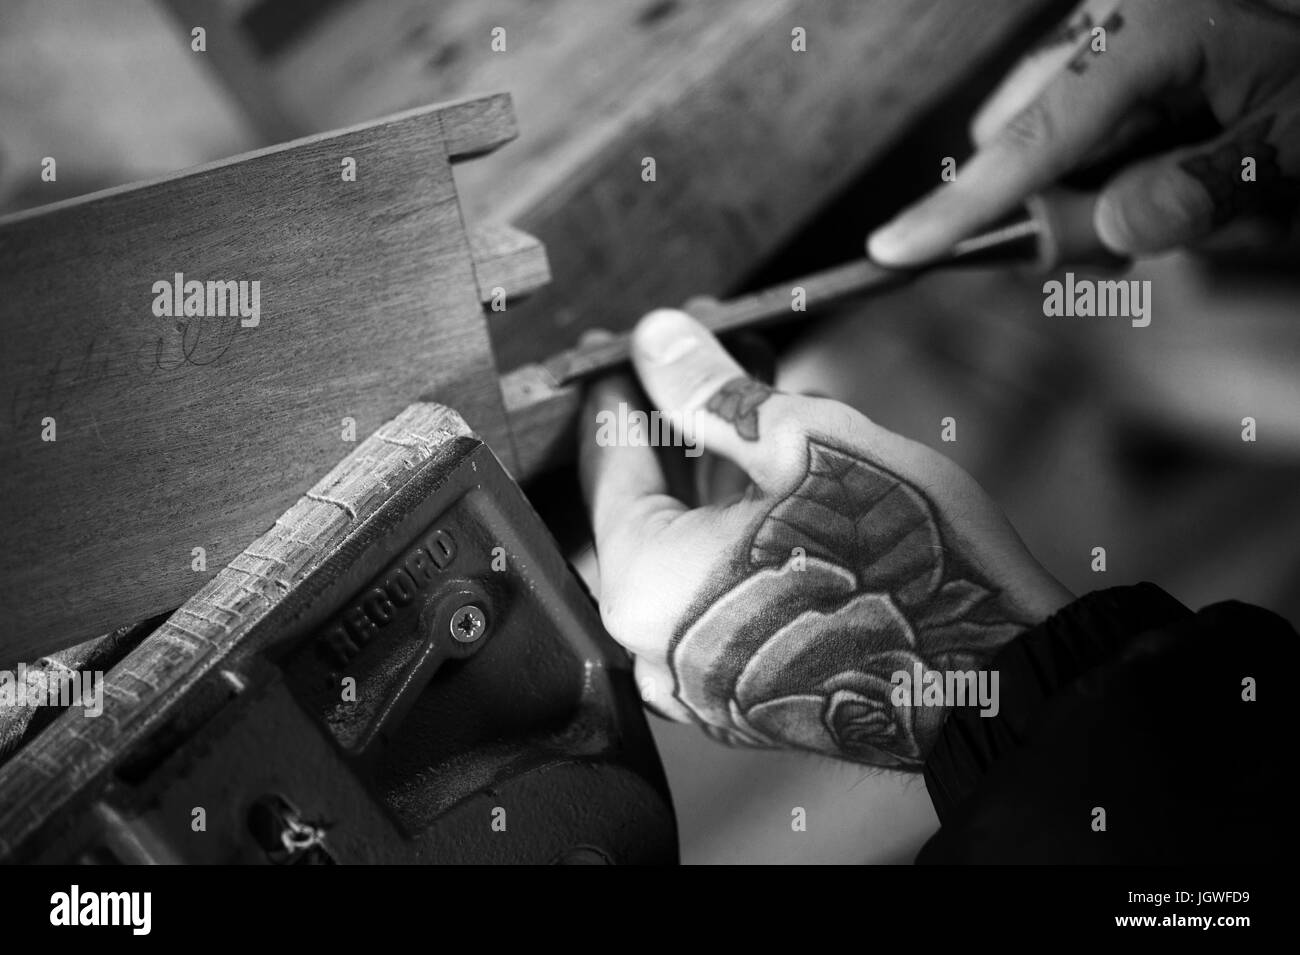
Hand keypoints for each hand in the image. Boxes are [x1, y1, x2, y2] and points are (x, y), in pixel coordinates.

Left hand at [579, 310, 1072, 769]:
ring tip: (756, 392)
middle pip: (648, 507)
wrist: (993, 680)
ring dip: (714, 469)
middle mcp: (652, 647)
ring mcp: (699, 678)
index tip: (631, 348)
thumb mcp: (800, 445)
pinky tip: (777, 468)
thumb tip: (656, 338)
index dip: (622, 391)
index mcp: (644, 588)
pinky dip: (736, 529)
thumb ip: (710, 393)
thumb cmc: (903, 563)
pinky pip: (718, 592)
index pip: (608, 468)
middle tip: (705, 355)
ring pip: (688, 548)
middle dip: (679, 422)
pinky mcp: (746, 691)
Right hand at [867, 0, 1299, 264]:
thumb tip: (1110, 233)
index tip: (891, 250)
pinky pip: (1070, 126)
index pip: (1033, 137)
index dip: (962, 206)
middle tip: (1126, 256)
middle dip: (1052, 208)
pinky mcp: (1113, 46)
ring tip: (1186, 204)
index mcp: (1152, 27)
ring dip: (1087, 195)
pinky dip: (1105, 169)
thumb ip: (1202, 192)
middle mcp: (1114, 19)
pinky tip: (1172, 170)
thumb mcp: (1288, 142)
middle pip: (1018, 135)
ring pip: (1041, 140)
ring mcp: (1108, 30)